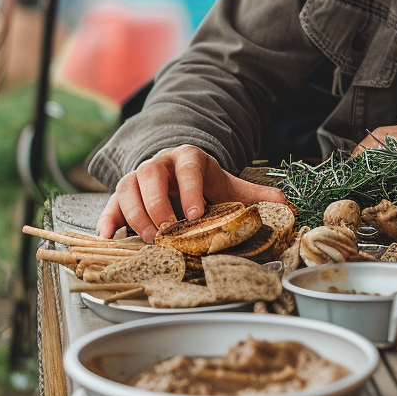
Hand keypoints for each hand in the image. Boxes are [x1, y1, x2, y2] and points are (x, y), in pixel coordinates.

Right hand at [97, 144, 287, 243]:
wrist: (179, 173)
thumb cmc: (204, 183)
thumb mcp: (230, 184)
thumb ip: (257, 194)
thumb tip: (288, 206)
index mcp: (189, 156)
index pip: (188, 166)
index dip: (190, 188)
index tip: (195, 215)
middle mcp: (159, 163)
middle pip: (151, 175)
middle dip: (157, 204)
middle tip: (167, 232)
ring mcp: (136, 177)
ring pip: (127, 188)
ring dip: (135, 214)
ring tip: (148, 239)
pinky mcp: (121, 195)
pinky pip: (108, 204)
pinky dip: (107, 219)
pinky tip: (107, 236)